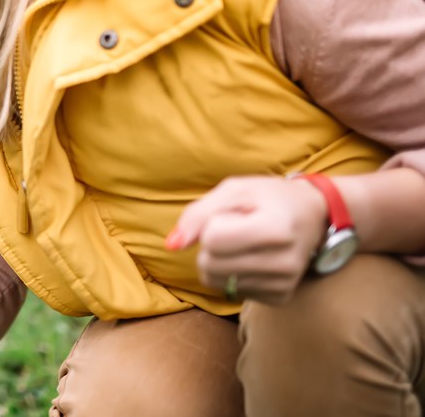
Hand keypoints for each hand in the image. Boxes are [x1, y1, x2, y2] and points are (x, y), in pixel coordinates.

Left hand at [167, 176, 329, 304]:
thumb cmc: (271, 198)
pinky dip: (232, 273)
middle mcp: (284, 262)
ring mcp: (283, 284)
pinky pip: (230, 291)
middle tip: (237, 229)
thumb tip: (171, 245)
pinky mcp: (280, 297)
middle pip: (209, 265)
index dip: (213, 224)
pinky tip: (253, 258)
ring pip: (214, 281)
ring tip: (245, 243)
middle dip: (210, 245)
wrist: (315, 217)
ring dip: (218, 260)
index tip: (235, 215)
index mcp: (276, 229)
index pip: (211, 240)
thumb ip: (197, 214)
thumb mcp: (235, 190)